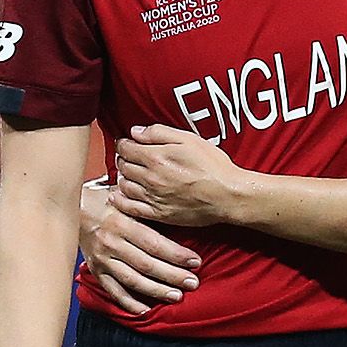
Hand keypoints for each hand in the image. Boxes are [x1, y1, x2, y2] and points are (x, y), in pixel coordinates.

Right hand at [79, 177, 201, 313]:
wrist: (72, 208)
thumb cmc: (105, 200)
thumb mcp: (125, 198)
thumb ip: (146, 207)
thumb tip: (176, 209)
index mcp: (121, 223)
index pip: (154, 243)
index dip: (176, 255)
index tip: (195, 262)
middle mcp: (111, 243)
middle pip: (147, 264)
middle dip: (172, 276)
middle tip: (192, 283)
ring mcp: (102, 259)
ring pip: (132, 280)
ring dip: (156, 290)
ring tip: (176, 296)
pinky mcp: (96, 270)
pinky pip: (113, 291)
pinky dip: (129, 302)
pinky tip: (145, 310)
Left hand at [114, 124, 245, 227]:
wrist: (228, 195)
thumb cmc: (213, 166)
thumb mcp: (188, 139)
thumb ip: (159, 133)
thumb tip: (136, 132)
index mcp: (156, 157)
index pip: (125, 148)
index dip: (123, 143)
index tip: (127, 144)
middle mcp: (150, 178)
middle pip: (123, 166)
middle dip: (123, 159)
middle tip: (130, 158)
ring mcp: (153, 197)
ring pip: (124, 186)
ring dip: (123, 178)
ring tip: (129, 174)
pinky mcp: (159, 214)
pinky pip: (131, 208)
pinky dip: (120, 201)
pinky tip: (118, 195)